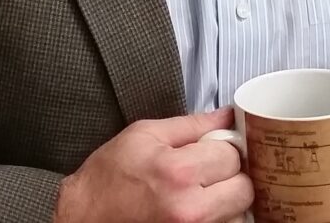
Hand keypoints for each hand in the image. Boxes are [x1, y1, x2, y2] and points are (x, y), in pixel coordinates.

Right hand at [53, 107, 252, 222]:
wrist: (86, 216)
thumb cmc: (109, 177)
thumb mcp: (145, 134)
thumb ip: (191, 125)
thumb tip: (225, 116)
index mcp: (178, 172)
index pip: (231, 154)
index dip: (223, 145)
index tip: (213, 145)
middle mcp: (190, 209)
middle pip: (244, 188)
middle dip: (231, 174)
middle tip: (211, 168)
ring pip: (239, 213)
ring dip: (227, 198)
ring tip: (202, 189)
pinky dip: (219, 216)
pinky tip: (197, 204)